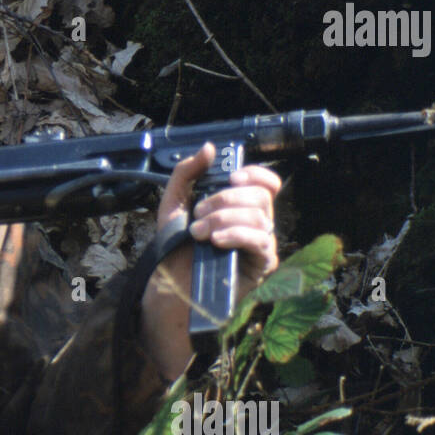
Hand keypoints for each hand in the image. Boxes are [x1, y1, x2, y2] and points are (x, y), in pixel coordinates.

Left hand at [140, 143, 280, 383]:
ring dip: (224, 219)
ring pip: (260, 217)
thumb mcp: (174, 203)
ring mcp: (261, 244)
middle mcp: (256, 223)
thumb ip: (187, 173)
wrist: (168, 286)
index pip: (266, 183)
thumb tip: (209, 148)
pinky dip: (237, 235)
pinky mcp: (262, 265)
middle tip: (199, 214)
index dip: (254, 175)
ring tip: (198, 232)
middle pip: (260, 198)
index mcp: (240, 206)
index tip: (230, 177)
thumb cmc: (173, 247)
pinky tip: (215, 240)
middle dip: (226, 200)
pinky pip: (261, 241)